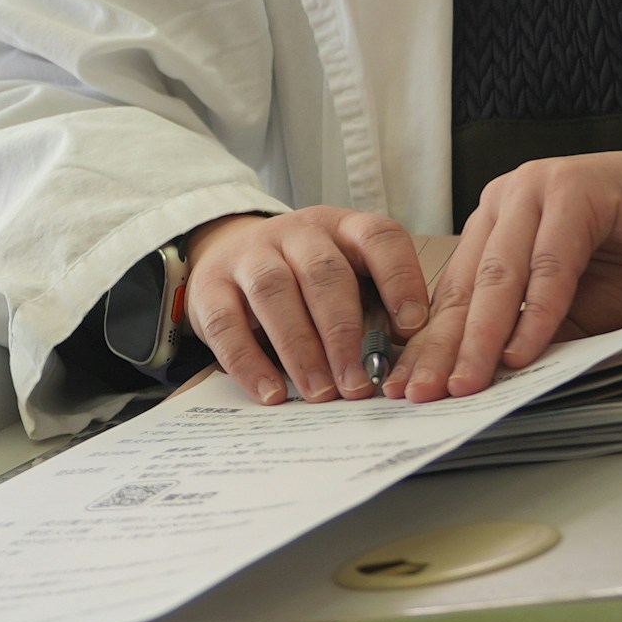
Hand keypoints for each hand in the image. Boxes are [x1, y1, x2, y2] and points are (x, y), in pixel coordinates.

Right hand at [176, 206, 432, 402]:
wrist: (229, 254)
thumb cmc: (304, 280)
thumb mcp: (345, 278)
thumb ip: (374, 311)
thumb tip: (399, 364)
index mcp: (341, 228)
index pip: (378, 238)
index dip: (399, 279)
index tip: (411, 327)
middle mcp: (296, 233)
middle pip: (323, 273)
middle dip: (344, 333)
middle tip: (357, 385)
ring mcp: (249, 254)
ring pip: (274, 292)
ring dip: (300, 348)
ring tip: (320, 393)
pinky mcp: (210, 285)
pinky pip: (226, 322)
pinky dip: (249, 363)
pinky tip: (272, 392)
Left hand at [400, 144, 621, 400]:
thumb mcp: (577, 310)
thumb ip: (534, 335)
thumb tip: (490, 382)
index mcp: (495, 226)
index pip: (456, 295)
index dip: (434, 346)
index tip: (411, 391)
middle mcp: (505, 203)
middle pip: (467, 288)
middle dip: (444, 348)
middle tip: (424, 394)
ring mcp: (536, 191)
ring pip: (500, 276)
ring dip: (482, 337)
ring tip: (467, 383)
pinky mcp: (574, 191)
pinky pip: (549, 264)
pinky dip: (537, 311)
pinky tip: (522, 350)